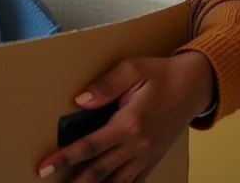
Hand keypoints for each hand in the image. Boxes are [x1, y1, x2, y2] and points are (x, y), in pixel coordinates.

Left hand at [38, 52, 215, 181]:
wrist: (195, 85)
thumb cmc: (161, 74)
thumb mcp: (132, 69)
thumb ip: (105, 85)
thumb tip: (80, 101)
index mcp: (129, 123)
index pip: (90, 146)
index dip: (65, 158)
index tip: (44, 167)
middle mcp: (138, 145)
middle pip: (99, 170)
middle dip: (74, 180)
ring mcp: (147, 155)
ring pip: (117, 182)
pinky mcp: (154, 158)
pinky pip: (135, 181)